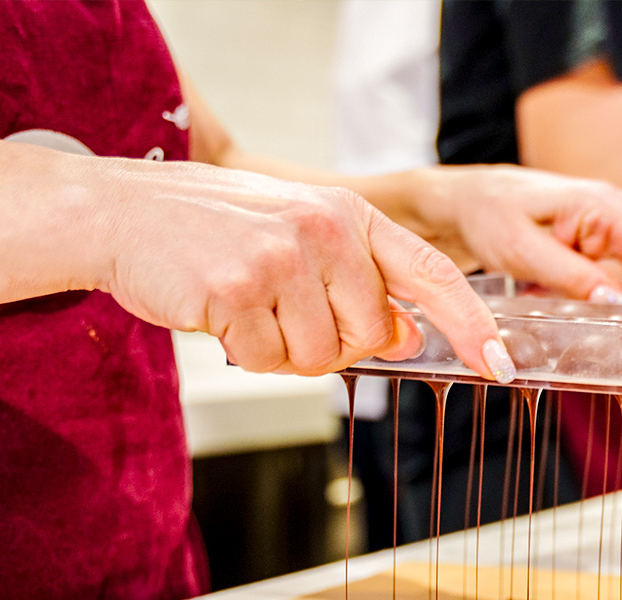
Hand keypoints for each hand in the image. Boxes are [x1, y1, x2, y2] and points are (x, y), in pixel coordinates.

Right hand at [89, 159, 515, 381]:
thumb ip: (357, 280)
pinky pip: (267, 362)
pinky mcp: (237, 290)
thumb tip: (404, 334)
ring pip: (317, 358)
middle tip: (281, 312)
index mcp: (348, 213)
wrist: (122, 213)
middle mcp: (324, 229)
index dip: (470, 324)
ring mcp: (281, 258)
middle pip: (368, 336)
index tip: (499, 365)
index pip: (431, 274)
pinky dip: (245, 353)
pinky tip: (219, 312)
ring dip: (281, 350)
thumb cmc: (211, 230)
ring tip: (245, 305)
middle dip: (330, 343)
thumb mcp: (297, 235)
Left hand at [408, 165, 621, 307]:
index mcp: (602, 206)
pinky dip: (569, 289)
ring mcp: (603, 226)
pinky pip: (594, 278)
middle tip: (553, 302)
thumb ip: (569, 274)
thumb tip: (615, 299)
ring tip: (530, 286)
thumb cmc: (488, 215)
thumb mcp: (520, 250)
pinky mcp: (590, 241)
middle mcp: (613, 212)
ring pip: (609, 282)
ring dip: (577, 296)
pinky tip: (535, 285)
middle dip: (604, 300)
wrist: (462, 202)